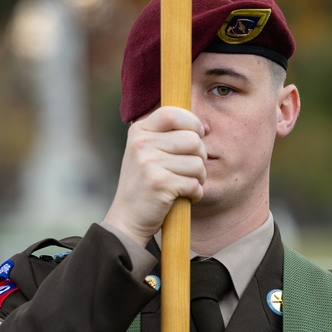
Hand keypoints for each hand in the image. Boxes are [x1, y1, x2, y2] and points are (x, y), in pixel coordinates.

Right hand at [102, 106, 206, 246]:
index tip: (197, 136)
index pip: (173, 113)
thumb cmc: (145, 183)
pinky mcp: (159, 183)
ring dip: (199, 178)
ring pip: (197, 163)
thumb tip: (204, 127)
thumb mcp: (148, 152)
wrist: (127, 218)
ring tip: (185, 184)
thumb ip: (169, 135)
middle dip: (200, 156)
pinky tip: (184, 196)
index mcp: (139, 131)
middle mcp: (141, 143)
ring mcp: (148, 163)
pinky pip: (194, 183)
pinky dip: (195, 193)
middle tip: (191, 169)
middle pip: (193, 140)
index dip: (192, 123)